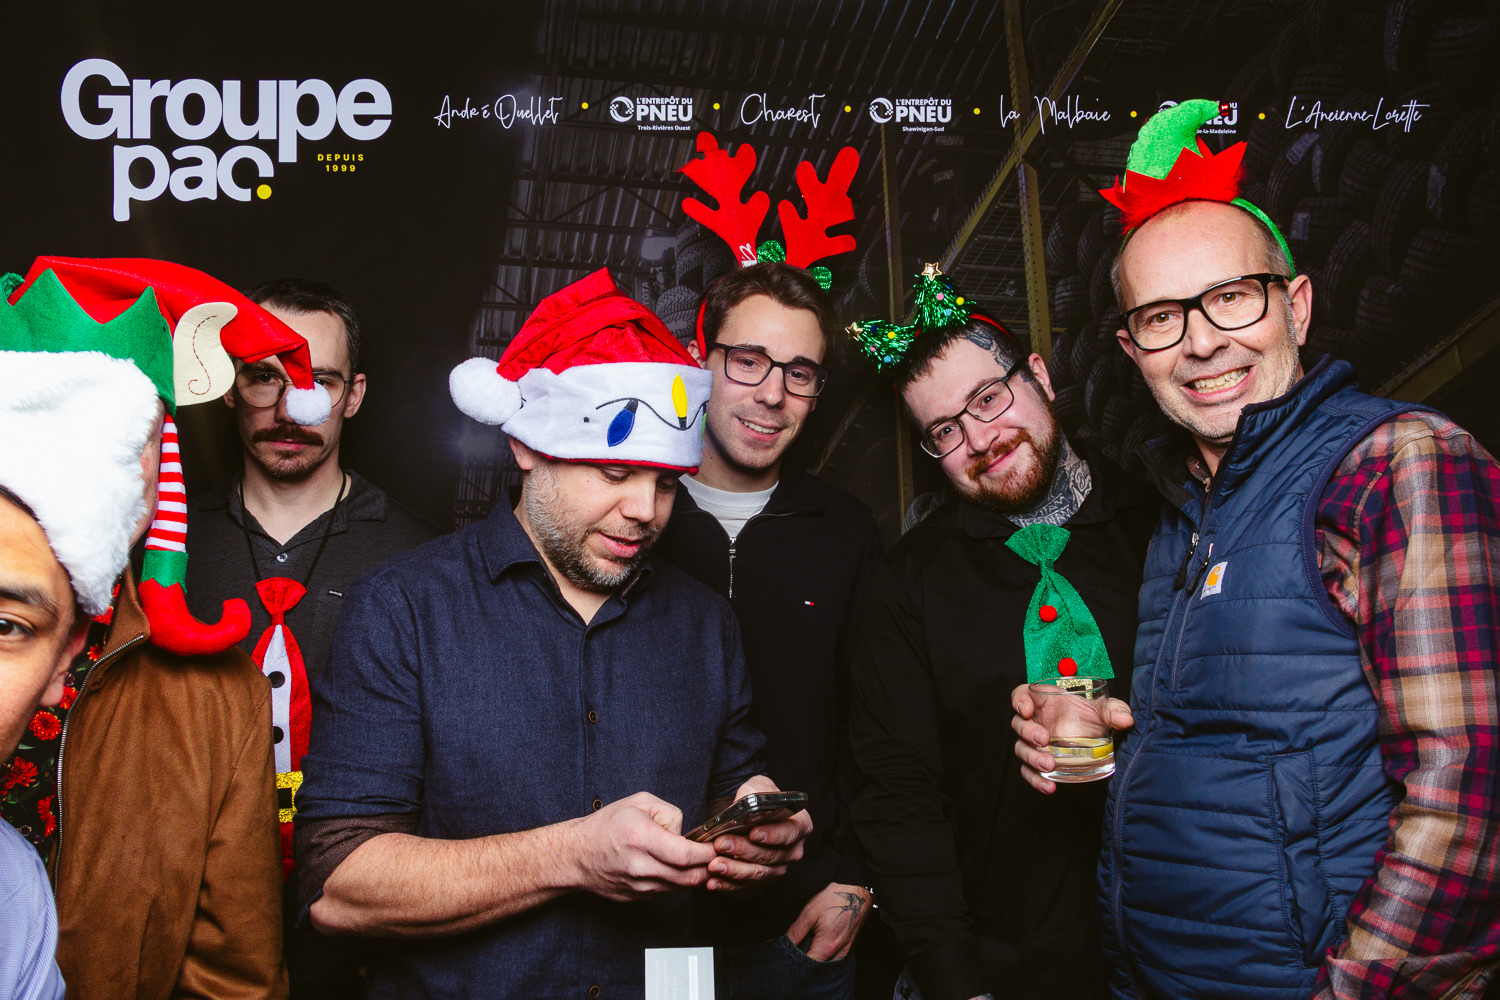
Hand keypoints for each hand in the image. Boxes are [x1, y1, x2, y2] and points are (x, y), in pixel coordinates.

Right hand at [567, 791, 717, 900]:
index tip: (717, 846)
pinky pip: (667, 892)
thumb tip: (686, 835)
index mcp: (640, 838)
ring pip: (681, 888)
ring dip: (695, 876)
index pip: (685, 855)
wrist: (576, 854)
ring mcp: (639, 886)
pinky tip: (673, 867)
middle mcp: (640, 866)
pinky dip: (676, 882)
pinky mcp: (637, 898)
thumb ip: (670, 814)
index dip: (707, 853)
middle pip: (689, 877)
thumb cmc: (606, 825)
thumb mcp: (639, 802)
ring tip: (696, 860)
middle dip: (708, 867)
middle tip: (715, 855)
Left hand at [705, 775, 812, 890]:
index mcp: (798, 826)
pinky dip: (727, 885)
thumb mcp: (758, 786)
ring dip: (734, 871)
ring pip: (757, 874)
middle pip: (770, 856)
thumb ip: (754, 792)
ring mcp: (777, 870)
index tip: (753, 833)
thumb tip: (744, 806)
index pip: (789, 833)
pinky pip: (745, 888)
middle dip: (744, 851)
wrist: (747, 815)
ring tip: (714, 865)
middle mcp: (791, 851)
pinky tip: (712, 882)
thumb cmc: (757, 799)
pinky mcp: (761, 883)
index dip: (772, 835)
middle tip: (721, 844)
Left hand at [784, 882, 869, 960]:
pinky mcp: (850, 943)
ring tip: (805, 947)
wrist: (857, 888)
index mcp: (827, 947)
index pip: (808, 967)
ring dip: (816, 958)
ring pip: (828, 962)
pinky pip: (836, 956)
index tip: (786, 958)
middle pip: (818, 967)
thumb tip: (784, 944)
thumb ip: (796, 931)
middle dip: (806, 963)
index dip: (795, 964)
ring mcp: (847, 949)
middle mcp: (839, 952)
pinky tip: (818, 943)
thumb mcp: (810, 911)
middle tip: (794, 953)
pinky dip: (826, 953)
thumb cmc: (834, 896)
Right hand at [1010, 682, 1133, 793]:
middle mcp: (1034, 721)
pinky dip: (1035, 780)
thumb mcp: (1104, 710)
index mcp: (1042, 700)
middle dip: (1028, 732)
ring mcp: (1033, 743)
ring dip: (1032, 758)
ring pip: (1021, 749)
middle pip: (1019, 724)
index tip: (1027, 710)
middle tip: (1044, 740)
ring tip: (1049, 765)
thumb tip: (1126, 720)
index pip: (1021, 695)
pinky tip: (1049, 786)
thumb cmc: (1090, 715)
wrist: (1093, 736)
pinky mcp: (1037, 761)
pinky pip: (1029, 771)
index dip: (1019, 701)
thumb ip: (1115, 711)